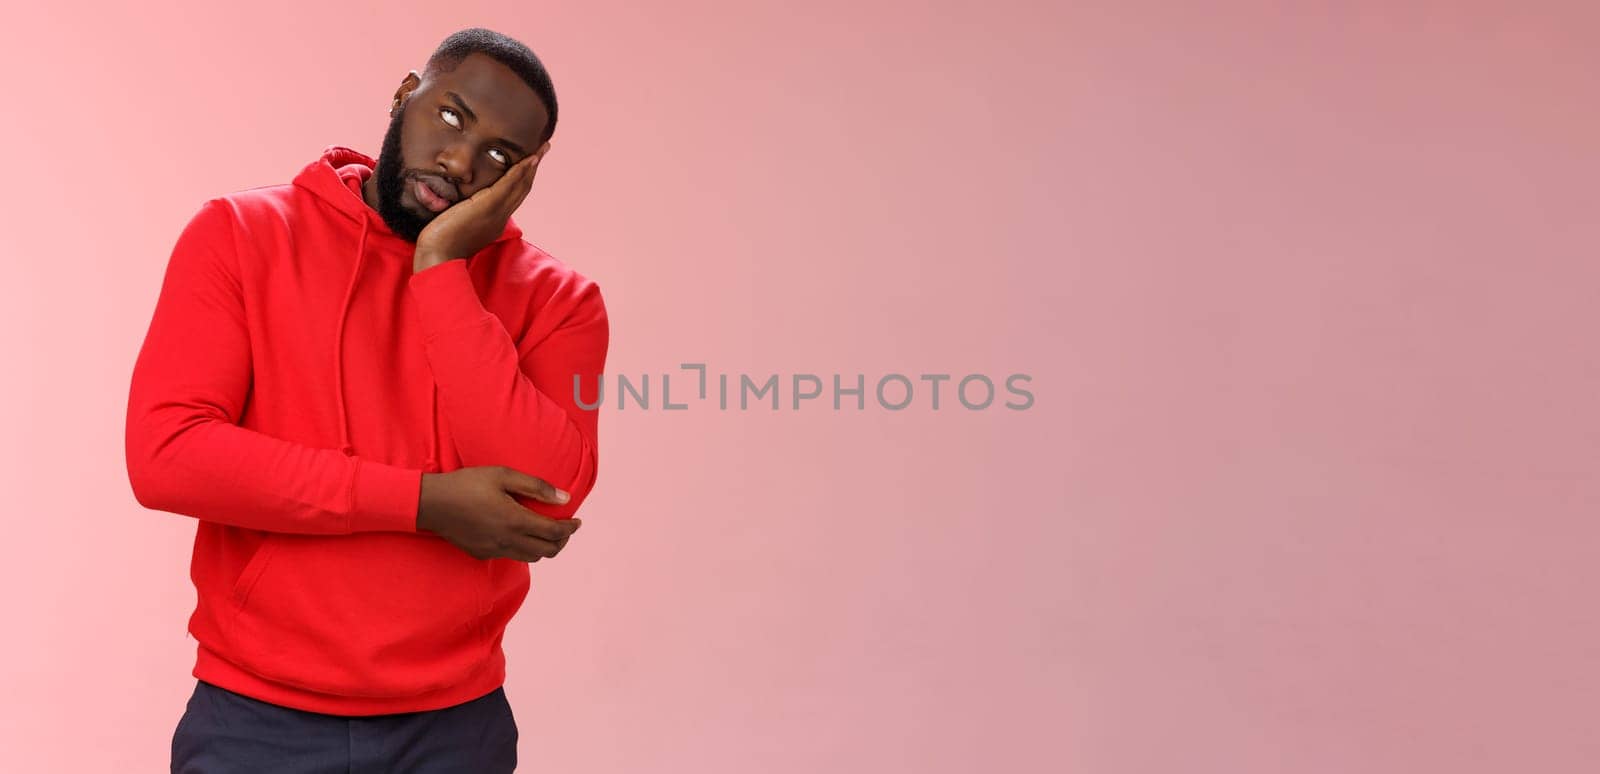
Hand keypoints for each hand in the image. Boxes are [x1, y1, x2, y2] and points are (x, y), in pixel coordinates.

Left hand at [413, 141, 550, 271]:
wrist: (438, 257)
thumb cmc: (441, 243)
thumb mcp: (456, 224)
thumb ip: (462, 212)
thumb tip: (454, 201)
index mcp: (495, 221)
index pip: (513, 196)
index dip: (523, 179)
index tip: (529, 164)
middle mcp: (501, 217)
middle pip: (522, 189)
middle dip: (533, 169)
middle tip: (543, 150)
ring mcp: (497, 213)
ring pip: (520, 186)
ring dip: (532, 166)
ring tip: (541, 149)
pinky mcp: (488, 207)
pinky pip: (508, 186)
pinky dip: (520, 172)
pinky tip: (528, 160)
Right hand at [416, 464, 580, 562]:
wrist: (431, 503)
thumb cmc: (467, 484)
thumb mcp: (503, 475)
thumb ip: (536, 487)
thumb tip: (565, 499)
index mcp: (515, 521)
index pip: (555, 533)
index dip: (570, 529)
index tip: (577, 521)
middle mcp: (507, 541)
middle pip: (547, 551)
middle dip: (561, 541)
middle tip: (565, 528)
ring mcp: (494, 550)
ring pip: (531, 558)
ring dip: (544, 547)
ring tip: (546, 532)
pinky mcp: (482, 554)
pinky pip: (512, 556)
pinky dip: (524, 548)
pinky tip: (520, 534)